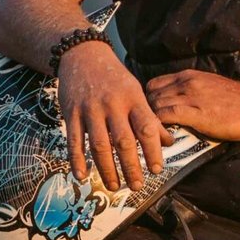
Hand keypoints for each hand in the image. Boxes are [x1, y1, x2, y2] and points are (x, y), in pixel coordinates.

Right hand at [58, 43, 173, 191]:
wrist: (82, 54)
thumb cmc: (113, 76)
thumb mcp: (136, 91)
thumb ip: (149, 117)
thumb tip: (168, 141)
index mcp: (132, 99)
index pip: (146, 127)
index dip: (152, 150)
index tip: (156, 169)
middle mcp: (112, 105)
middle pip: (123, 141)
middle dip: (131, 166)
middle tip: (136, 185)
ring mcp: (90, 110)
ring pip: (99, 145)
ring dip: (107, 169)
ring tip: (114, 185)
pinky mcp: (72, 114)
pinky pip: (74, 141)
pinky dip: (77, 160)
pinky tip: (82, 176)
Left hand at [147, 69, 239, 141]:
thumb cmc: (238, 101)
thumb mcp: (209, 87)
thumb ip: (191, 92)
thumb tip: (177, 104)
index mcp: (188, 76)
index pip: (154, 84)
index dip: (148, 100)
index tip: (149, 115)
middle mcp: (186, 83)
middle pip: (151, 95)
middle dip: (145, 113)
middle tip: (147, 130)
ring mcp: (191, 97)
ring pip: (155, 105)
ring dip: (151, 122)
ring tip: (152, 137)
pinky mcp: (197, 113)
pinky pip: (167, 116)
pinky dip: (159, 126)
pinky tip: (163, 137)